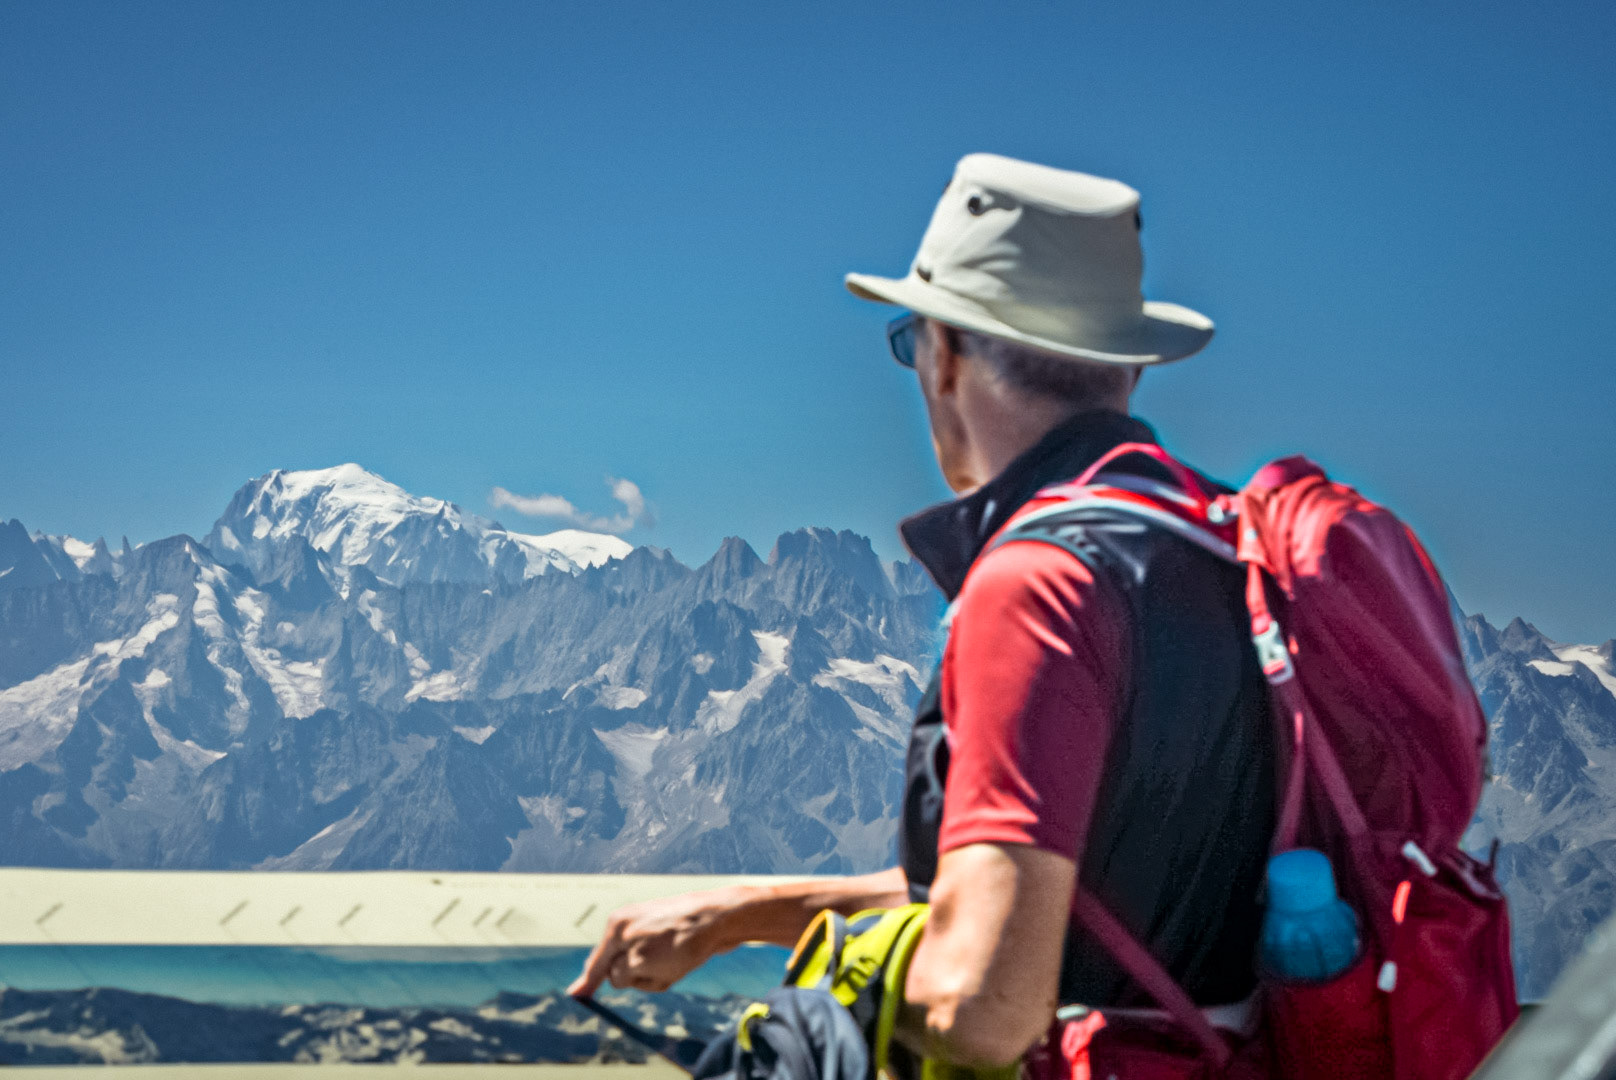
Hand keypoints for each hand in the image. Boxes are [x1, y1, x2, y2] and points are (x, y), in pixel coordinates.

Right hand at [567, 888, 739, 997]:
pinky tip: (686, 961)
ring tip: (676, 965)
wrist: (721, 919)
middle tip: (660, 972)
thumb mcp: (641, 964)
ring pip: (644, 968)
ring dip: (656, 976)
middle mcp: (628, 923)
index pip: (596, 965)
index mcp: (616, 928)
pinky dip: (670, 969)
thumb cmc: (680, 941)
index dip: (586, 984)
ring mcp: (648, 925)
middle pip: (621, 968)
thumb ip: (619, 975)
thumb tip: (614, 978)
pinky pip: (661, 961)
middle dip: (638, 980)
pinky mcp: (667, 931)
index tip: (573, 997)